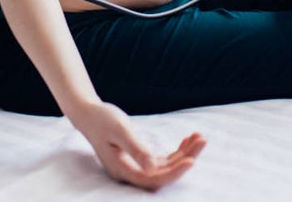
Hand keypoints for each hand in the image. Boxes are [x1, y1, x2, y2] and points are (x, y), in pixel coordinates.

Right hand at [67, 99, 204, 189]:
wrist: (88, 113)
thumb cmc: (102, 119)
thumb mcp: (120, 130)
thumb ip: (136, 149)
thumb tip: (153, 167)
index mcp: (124, 170)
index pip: (154, 179)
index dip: (174, 172)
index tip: (192, 160)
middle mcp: (131, 172)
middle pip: (164, 174)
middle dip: (186, 158)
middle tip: (203, 140)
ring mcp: (136, 166)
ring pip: (166, 166)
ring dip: (184, 154)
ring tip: (200, 137)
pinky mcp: (139, 158)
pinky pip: (163, 160)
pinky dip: (177, 151)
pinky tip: (188, 139)